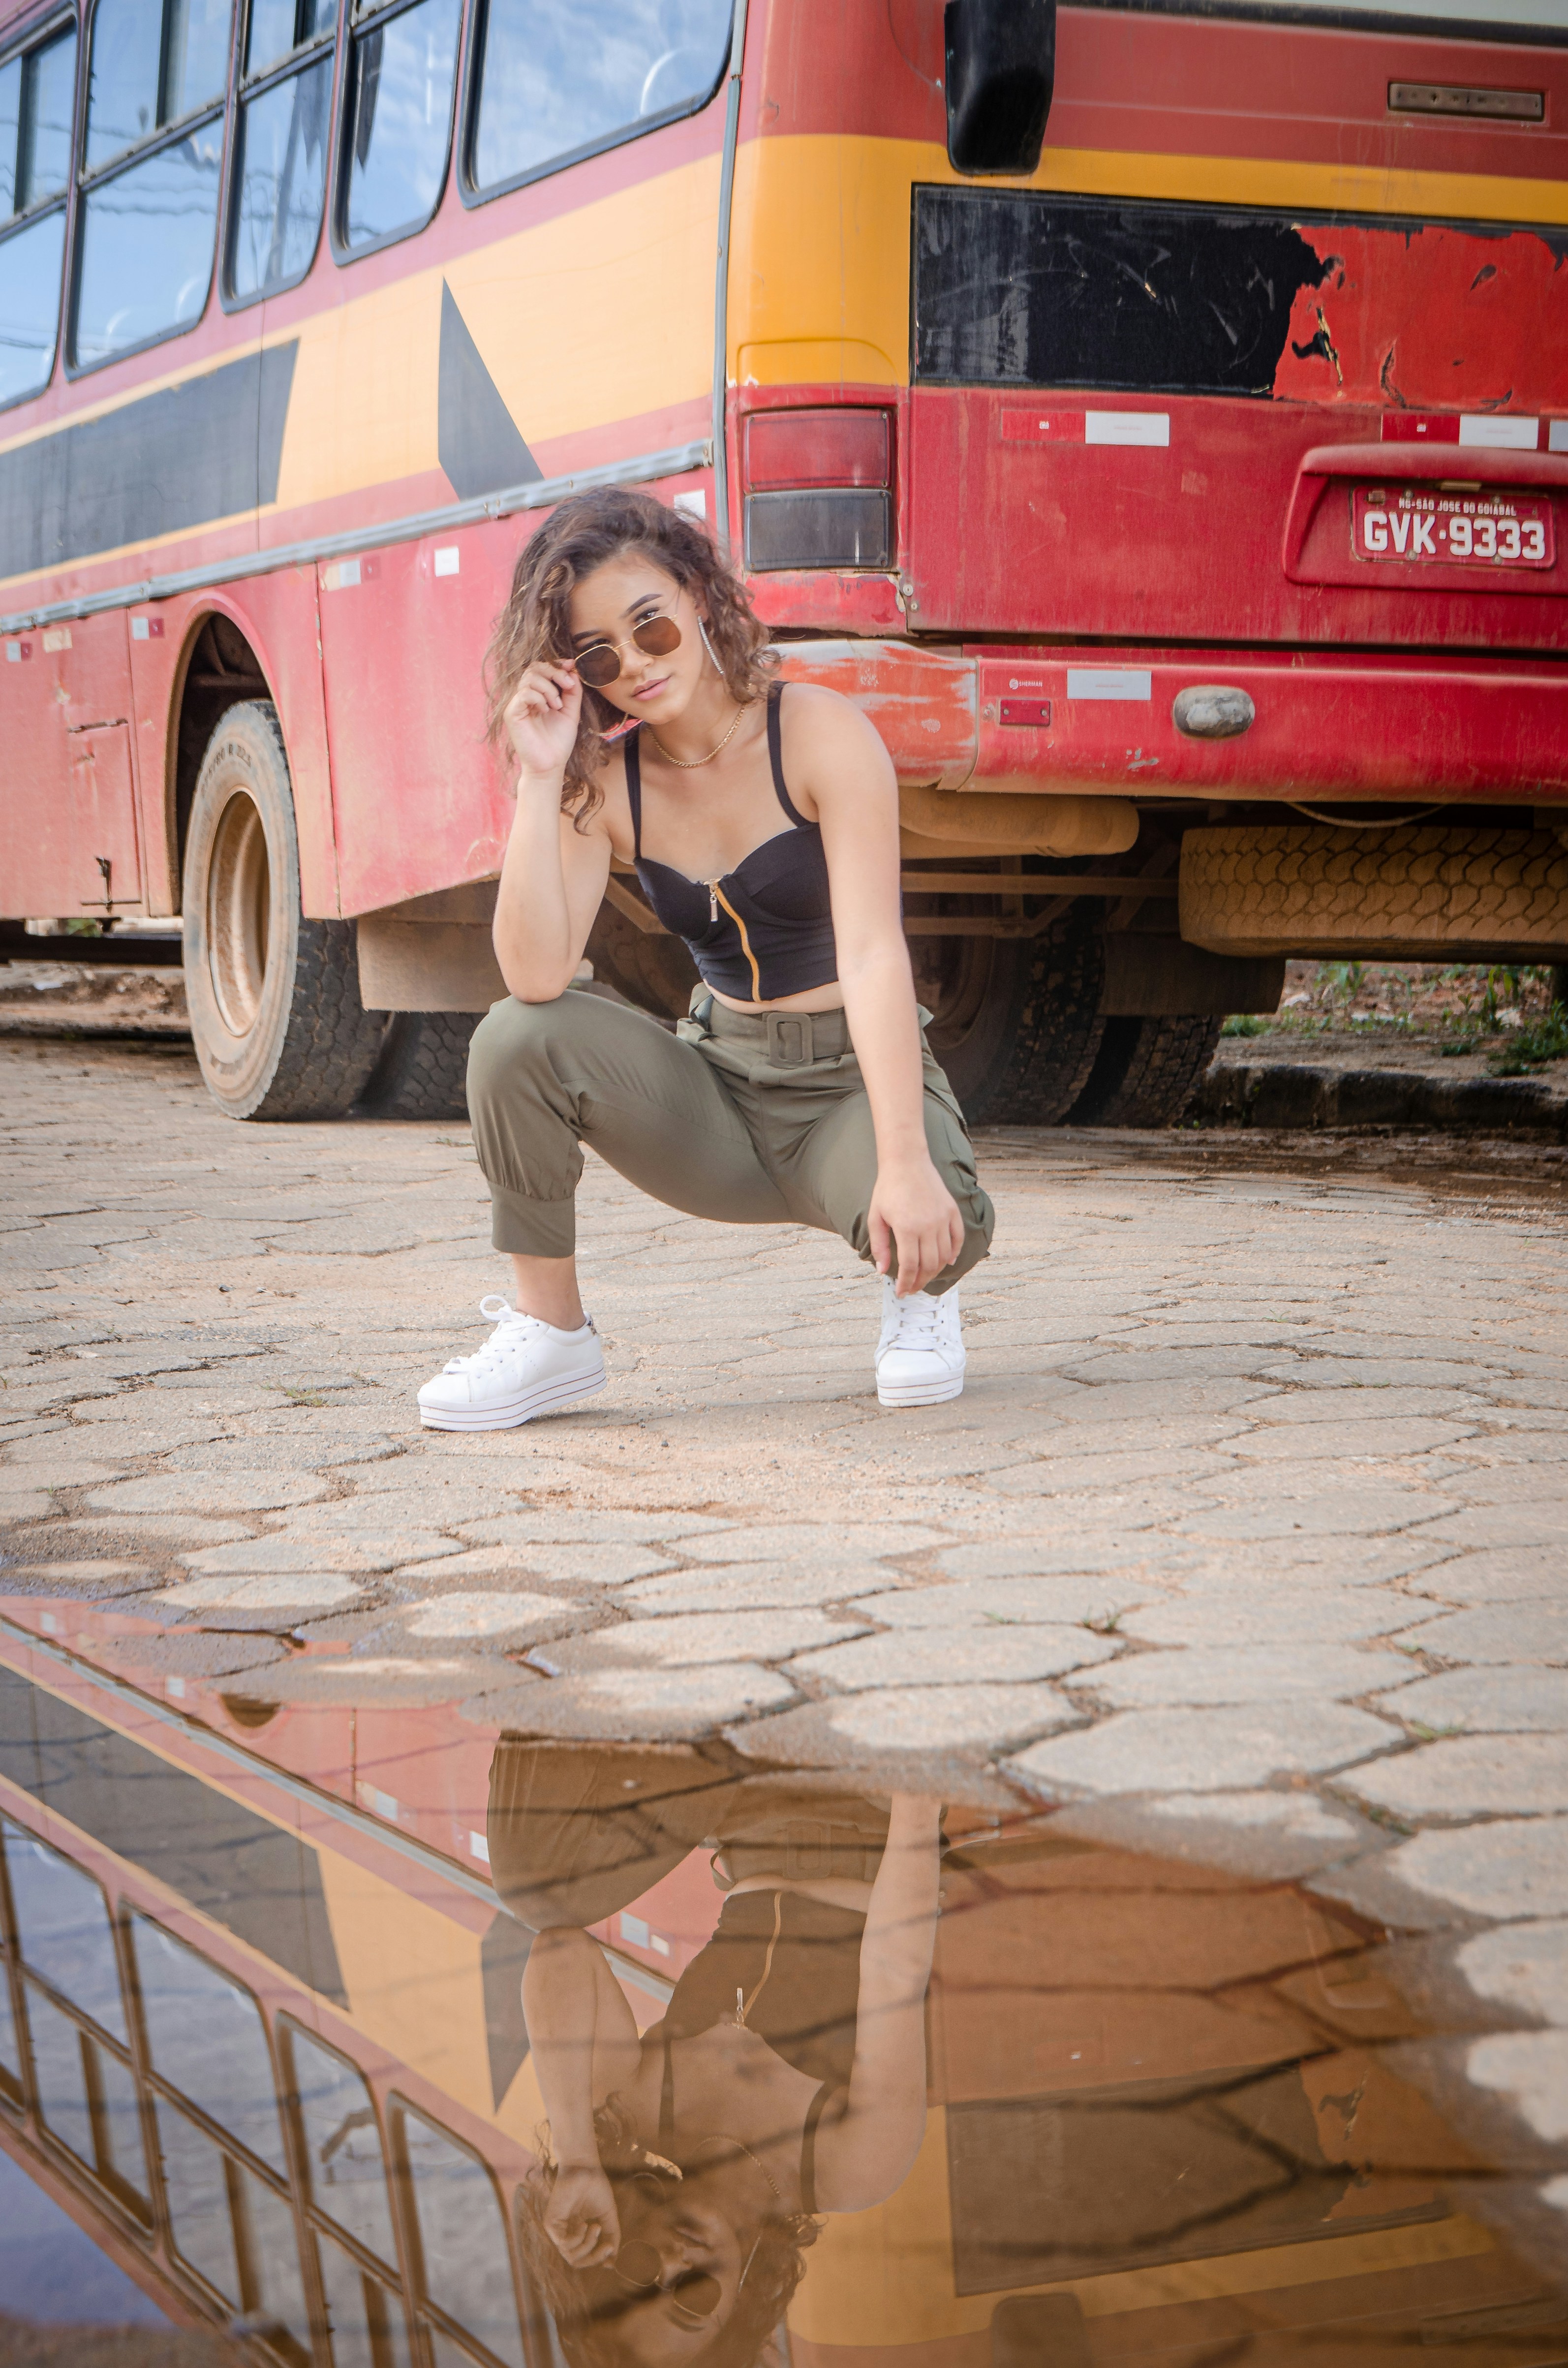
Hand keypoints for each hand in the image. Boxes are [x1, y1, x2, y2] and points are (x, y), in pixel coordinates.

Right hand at [504, 660, 582, 784]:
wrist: (551, 765)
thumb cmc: (559, 741)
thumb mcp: (571, 712)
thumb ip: (572, 692)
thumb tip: (573, 671)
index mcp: (538, 695)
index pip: (542, 669)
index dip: (556, 664)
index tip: (572, 666)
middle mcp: (525, 697)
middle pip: (534, 668)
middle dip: (554, 672)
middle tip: (568, 685)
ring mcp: (517, 704)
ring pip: (529, 678)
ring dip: (549, 688)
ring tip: (557, 706)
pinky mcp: (512, 713)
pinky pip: (524, 693)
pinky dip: (539, 698)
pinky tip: (546, 710)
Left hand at [542, 2160, 619, 2267]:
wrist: (586, 2168)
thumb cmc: (596, 2188)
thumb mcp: (608, 2217)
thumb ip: (611, 2238)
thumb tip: (612, 2263)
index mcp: (578, 2233)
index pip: (584, 2257)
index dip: (598, 2259)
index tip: (611, 2252)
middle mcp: (566, 2234)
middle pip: (577, 2261)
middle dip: (595, 2257)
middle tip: (607, 2246)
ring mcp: (557, 2230)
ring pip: (571, 2257)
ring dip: (588, 2245)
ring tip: (595, 2226)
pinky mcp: (550, 2224)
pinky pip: (563, 2245)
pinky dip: (578, 2238)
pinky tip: (584, 2223)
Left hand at [867, 1156, 964, 1296]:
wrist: (906, 1162)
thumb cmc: (888, 1189)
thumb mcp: (876, 1218)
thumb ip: (879, 1246)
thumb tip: (882, 1271)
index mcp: (907, 1229)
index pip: (910, 1266)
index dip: (906, 1283)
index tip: (902, 1292)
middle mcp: (928, 1226)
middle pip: (929, 1265)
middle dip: (920, 1281)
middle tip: (912, 1288)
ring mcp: (942, 1219)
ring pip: (945, 1256)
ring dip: (936, 1271)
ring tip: (925, 1276)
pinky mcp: (952, 1211)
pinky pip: (957, 1238)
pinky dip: (954, 1253)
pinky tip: (947, 1261)